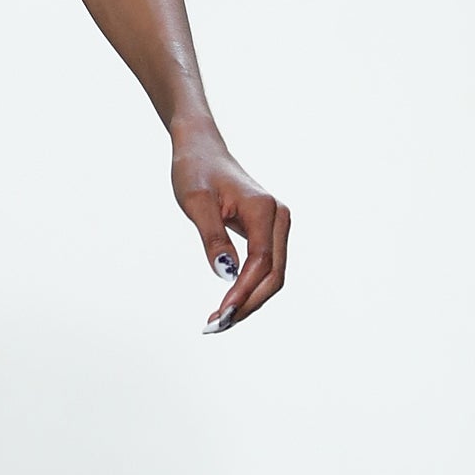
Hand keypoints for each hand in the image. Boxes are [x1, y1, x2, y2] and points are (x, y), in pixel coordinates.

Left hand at [171, 125, 290, 332]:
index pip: (261, 263)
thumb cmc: (195, 171)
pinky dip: (249, 289)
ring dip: (250, 301)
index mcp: (265, 210)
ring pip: (273, 275)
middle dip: (248, 304)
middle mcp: (279, 218)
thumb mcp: (195, 202)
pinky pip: (265, 267)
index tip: (218, 315)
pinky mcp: (268, 231)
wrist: (201, 149)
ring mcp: (277, 225)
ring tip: (219, 320)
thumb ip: (212, 237)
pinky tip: (228, 303)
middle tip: (216, 325)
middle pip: (274, 275)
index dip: (243, 293)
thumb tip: (226, 274)